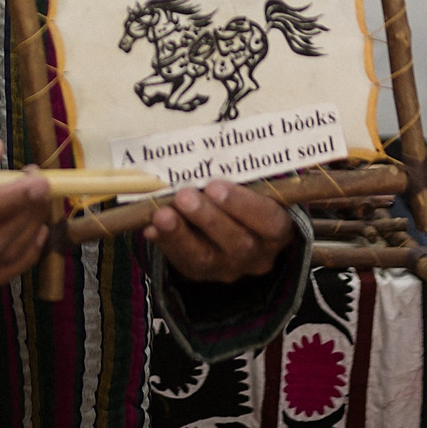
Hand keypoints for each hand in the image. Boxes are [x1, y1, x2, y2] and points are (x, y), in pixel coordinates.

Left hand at [142, 180, 295, 283]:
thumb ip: (238, 177)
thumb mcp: (251, 187)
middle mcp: (257, 253)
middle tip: (184, 196)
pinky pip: (181, 262)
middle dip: (207, 218)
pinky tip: (151, 226)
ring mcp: (229, 268)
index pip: (269, 220)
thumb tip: (204, 153)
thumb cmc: (244, 199)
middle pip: (237, 242)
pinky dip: (165, 242)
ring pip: (205, 257)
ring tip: (161, 213)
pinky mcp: (201, 274)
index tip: (215, 185)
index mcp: (276, 229)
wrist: (236, 231)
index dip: (243, 204)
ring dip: (180, 233)